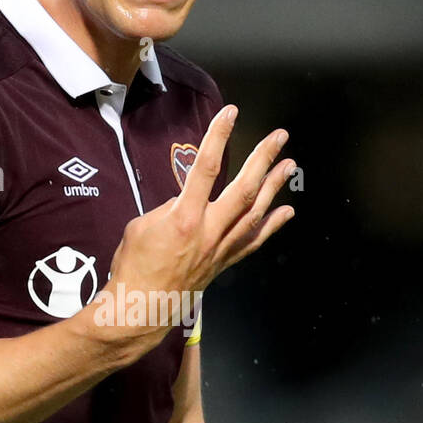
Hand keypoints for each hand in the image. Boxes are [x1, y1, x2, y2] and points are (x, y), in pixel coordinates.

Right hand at [103, 105, 294, 340]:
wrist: (140, 307)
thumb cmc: (134, 267)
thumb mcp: (141, 226)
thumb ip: (168, 208)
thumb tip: (185, 201)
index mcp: (184, 218)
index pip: (204, 168)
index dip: (218, 137)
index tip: (230, 114)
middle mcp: (208, 232)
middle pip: (243, 189)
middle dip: (263, 159)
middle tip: (279, 138)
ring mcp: (219, 248)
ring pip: (254, 213)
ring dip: (274, 187)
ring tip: (289, 165)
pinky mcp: (222, 262)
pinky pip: (252, 241)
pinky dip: (271, 226)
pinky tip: (286, 212)